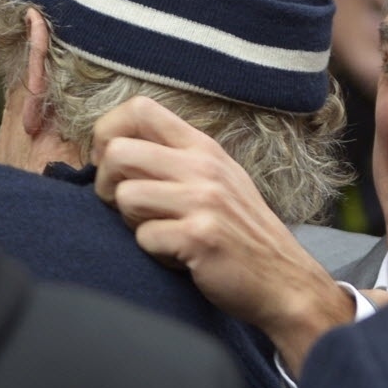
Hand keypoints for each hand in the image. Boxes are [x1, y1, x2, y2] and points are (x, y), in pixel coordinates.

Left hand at [92, 96, 355, 375]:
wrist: (283, 278)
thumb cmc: (240, 231)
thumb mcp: (217, 179)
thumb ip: (175, 160)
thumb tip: (114, 151)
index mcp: (202, 147)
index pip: (140, 109)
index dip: (108, 133)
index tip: (109, 163)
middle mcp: (203, 166)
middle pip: (118, 152)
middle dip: (105, 184)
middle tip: (123, 206)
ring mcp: (203, 200)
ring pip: (125, 197)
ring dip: (132, 222)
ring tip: (161, 233)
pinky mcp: (199, 236)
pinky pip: (144, 238)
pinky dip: (154, 253)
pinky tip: (178, 256)